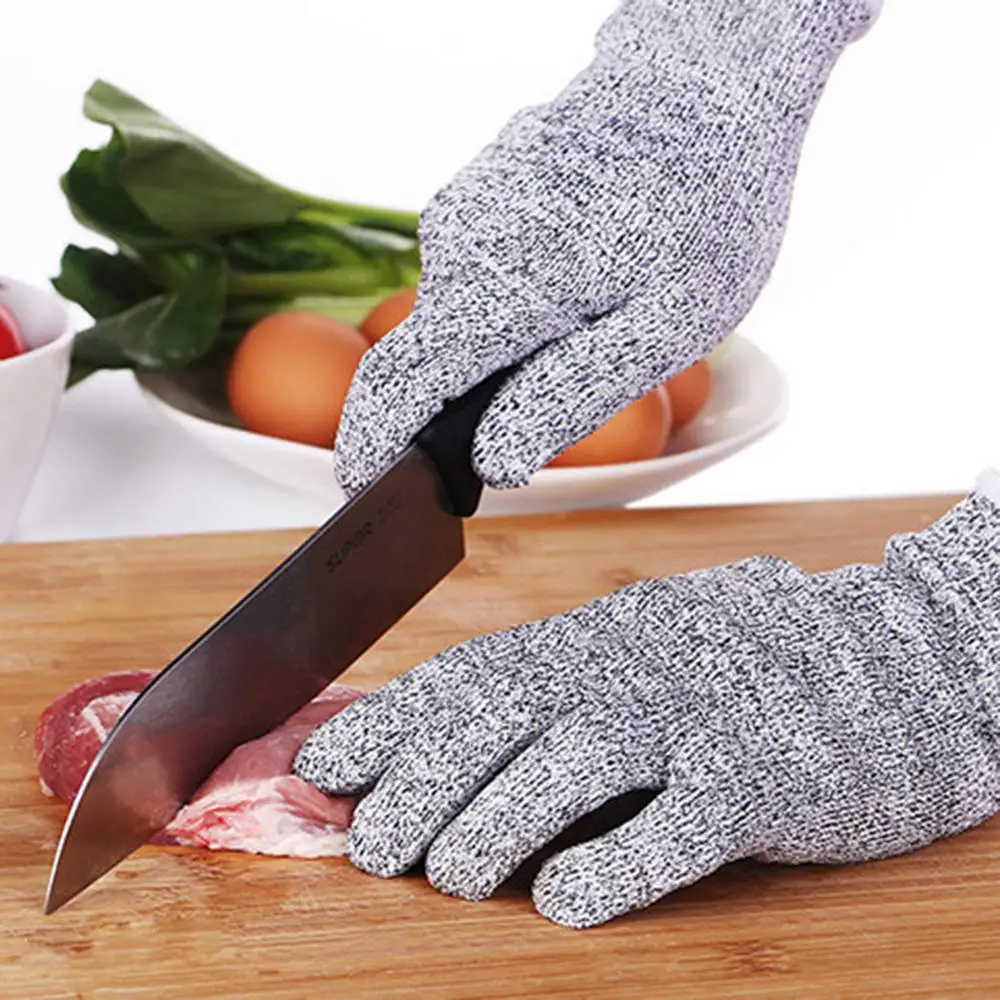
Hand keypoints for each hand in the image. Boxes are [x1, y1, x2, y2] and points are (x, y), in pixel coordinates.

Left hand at [294, 491, 999, 927]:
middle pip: (504, 718)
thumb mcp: (647, 646)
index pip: (473, 670)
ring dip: (495, 825)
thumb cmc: (752, 665)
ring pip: (572, 766)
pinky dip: (612, 869)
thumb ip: (564, 680)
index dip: (394, 718)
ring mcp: (700, 719)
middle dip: (422, 782)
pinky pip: (674, 830)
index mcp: (602, 635)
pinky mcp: (762, 783)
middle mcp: (637, 666)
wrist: (899, 659)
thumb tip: (450, 732)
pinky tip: (564, 904)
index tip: (327, 763)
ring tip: (449, 878)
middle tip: (373, 844)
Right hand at [334, 0, 878, 495]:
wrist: (708, 83)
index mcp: (496, 287)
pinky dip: (514, 303)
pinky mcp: (480, 196)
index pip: (396, 387)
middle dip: (470, 404)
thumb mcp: (664, 324)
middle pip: (430, 357)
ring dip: (506, 348)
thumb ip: (569, 396)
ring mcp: (464, 209)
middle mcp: (457, 242)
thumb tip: (493, 461)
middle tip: (556, 406)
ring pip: (460, 316)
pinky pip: (479, 275)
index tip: (369, 493)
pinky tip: (584, 279)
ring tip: (598, 319)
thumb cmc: (706, 204)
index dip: (374, 450)